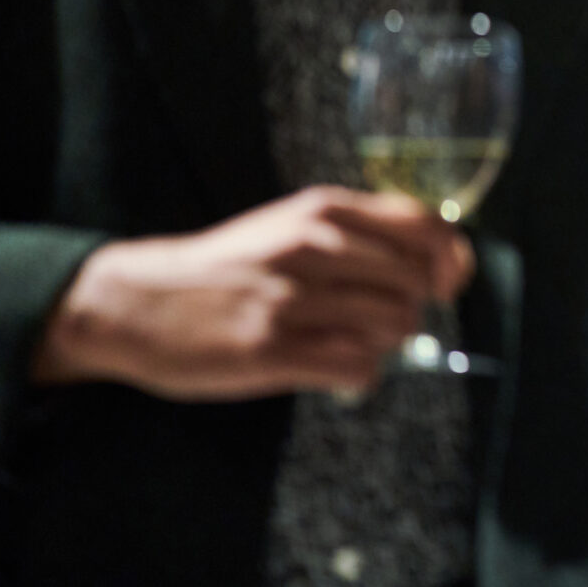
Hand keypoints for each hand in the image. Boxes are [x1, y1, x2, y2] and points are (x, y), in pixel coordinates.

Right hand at [31, 186, 472, 400]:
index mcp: (323, 211)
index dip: (450, 259)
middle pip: (414, 285)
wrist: (137, 301)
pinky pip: (359, 367)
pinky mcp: (272, 350)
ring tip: (344, 344)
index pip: (425, 226)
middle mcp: (313, 246)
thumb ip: (356, 233)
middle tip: (371, 321)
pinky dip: (357, 375)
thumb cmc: (226, 267)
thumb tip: (434, 258)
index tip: (446, 283)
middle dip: (407, 309)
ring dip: (381, 344)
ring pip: (393, 326)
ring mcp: (293, 298)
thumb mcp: (290, 224)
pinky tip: (332, 371)